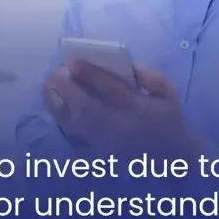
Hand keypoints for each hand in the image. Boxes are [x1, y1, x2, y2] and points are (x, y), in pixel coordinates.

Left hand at [52, 60, 193, 155]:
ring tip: (49, 83)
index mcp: (140, 111)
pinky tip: (53, 100)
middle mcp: (120, 127)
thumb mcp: (169, 94)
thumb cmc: (167, 118)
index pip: (112, 92)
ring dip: (58, 102)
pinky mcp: (97, 147)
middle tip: (59, 70)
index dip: (90, 75)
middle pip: (87, 108)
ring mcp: (106, 140)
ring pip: (76, 123)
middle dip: (69, 88)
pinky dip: (60, 115)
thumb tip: (128, 66)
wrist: (168, 156)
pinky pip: (73, 131)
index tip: (74, 62)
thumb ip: (151, 77)